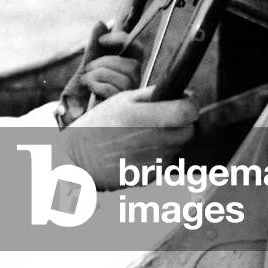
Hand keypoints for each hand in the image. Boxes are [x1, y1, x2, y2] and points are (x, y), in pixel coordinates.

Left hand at [56, 22, 144, 125]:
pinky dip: (98, 86)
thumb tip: (101, 23)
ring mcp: (130, 98)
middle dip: (105, 62)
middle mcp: (134, 84)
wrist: (73, 119)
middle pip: (132, 64)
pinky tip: (91, 91)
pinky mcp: (122, 109)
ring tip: (87, 81)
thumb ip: (94, 48)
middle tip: (89, 69)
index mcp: (127, 71)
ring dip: (98, 74)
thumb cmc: (84, 95)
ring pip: (124, 76)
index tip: (102, 40)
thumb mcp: (87, 68)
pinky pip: (115, 89)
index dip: (123, 40)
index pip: (137, 49)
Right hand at [58, 87, 197, 190]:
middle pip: (188, 131)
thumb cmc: (98, 125)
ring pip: (176, 146)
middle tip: (161, 117)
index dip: (189, 103)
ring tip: (141, 134)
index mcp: (148, 118)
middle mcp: (156, 141)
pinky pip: (164, 161)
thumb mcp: (121, 100)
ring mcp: (155, 162)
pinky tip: (135, 149)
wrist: (78, 159)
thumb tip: (177, 91)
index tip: (182, 100)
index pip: (189, 111)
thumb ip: (152, 94)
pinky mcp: (151, 176)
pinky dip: (156, 154)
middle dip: (180, 122)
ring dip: (167, 138)